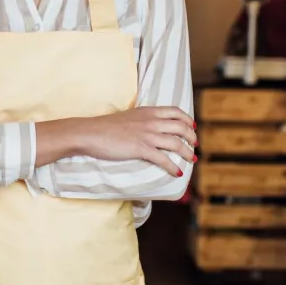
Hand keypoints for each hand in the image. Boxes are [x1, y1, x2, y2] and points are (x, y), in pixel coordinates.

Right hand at [80, 107, 196, 175]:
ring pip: (176, 143)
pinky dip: (173, 167)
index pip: (175, 111)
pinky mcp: (141, 148)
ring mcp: (147, 135)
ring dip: (188, 153)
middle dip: (192, 137)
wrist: (90, 133)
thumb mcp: (128, 117)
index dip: (187, 119)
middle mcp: (151, 121)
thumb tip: (149, 129)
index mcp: (148, 111)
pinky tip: (177, 173)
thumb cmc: (105, 127)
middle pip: (181, 127)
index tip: (192, 126)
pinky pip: (163, 159)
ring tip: (192, 159)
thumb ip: (141, 120)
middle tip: (195, 145)